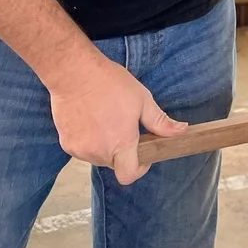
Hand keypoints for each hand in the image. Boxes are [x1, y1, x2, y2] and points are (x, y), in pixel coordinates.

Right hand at [48, 55, 186, 184]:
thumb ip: (160, 122)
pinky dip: (89, 140)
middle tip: (124, 126)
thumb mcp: (142, 99)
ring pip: (98, 157)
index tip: (142, 153)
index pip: (129, 175)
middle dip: (123, 151)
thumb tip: (181, 131)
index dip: (139, 168)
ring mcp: (80, 150)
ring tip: (106, 118)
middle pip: (115, 164)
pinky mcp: (66, 144)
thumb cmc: (109, 83)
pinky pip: (83, 150)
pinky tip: (90, 119)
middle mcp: (99, 151)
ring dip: (105, 145)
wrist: (74, 72)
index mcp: (121, 143)